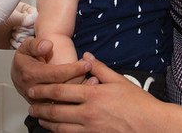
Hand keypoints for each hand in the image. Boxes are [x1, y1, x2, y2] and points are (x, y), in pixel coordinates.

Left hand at [0, 2, 36, 48]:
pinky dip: (18, 45)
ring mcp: (18, 31)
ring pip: (30, 39)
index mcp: (23, 10)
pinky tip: (11, 41)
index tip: (32, 26)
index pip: (36, 17)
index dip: (35, 23)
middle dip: (28, 32)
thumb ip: (25, 19)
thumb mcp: (11, 16)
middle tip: (19, 31)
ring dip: (23, 39)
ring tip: (13, 35)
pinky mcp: (13, 42)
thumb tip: (35, 19)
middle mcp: (22, 21)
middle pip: (34, 29)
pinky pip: (22, 46)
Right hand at [11, 37, 90, 102]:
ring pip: (62, 100)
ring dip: (79, 92)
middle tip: (95, 73)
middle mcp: (34, 90)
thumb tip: (47, 45)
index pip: (55, 74)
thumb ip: (36, 44)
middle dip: (79, 81)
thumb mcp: (26, 46)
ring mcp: (40, 101)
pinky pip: (62, 105)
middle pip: (61, 89)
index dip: (72, 70)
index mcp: (30, 74)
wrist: (19, 73)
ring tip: (95, 81)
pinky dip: (75, 99)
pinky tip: (87, 90)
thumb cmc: (26, 58)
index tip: (87, 63)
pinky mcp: (45, 107)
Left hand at [28, 53, 169, 131]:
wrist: (151, 125)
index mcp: (92, 95)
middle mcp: (88, 113)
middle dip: (40, 108)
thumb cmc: (138, 103)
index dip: (43, 90)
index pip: (59, 91)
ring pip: (60, 127)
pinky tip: (56, 130)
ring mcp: (90, 129)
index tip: (33, 89)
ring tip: (39, 119)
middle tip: (30, 106)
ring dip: (46, 123)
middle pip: (55, 111)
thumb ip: (99, 69)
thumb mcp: (119, 80)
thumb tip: (86, 57)